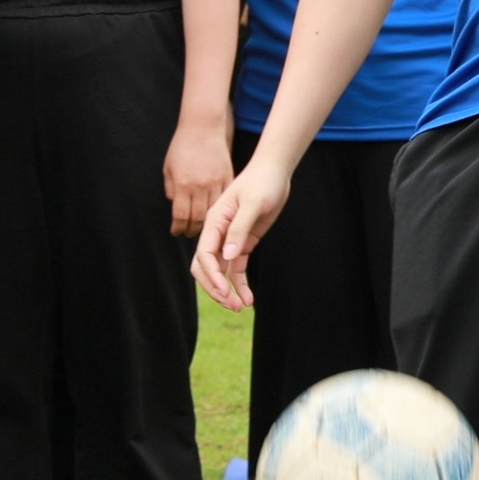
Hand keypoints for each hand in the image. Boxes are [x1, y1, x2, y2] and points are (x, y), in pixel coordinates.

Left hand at [165, 120, 233, 235]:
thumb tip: (175, 204)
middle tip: (189, 233)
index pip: (181, 216)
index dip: (178, 228)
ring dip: (207, 223)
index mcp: (183, 184)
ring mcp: (216, 182)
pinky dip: (221, 209)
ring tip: (203, 226)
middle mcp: (200, 186)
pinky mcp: (228, 177)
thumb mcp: (168, 167)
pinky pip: (225, 199)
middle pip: (198, 218)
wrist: (203, 128)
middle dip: (192, 230)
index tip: (177, 232)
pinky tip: (217, 212)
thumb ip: (171, 188)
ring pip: (214, 211)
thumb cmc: (183, 145)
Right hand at [194, 158, 290, 309]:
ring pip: (220, 272)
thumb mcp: (252, 204)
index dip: (211, 275)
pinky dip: (240, 284)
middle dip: (215, 288)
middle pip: (206, 268)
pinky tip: (249, 299)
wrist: (274, 173)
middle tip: (232, 304)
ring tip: (241, 307)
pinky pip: (236, 269)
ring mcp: (229, 240)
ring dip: (227, 291)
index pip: (204, 254)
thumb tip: (227, 257)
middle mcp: (217, 233)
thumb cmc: (262, 183)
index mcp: (214, 222)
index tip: (224, 290)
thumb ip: (239, 229)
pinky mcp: (243, 244)